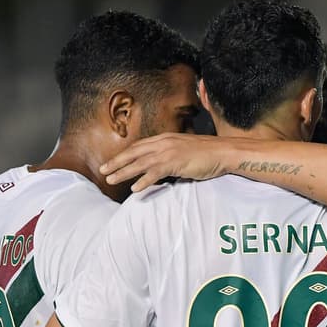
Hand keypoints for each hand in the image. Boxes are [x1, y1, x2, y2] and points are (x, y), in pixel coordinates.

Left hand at [100, 133, 226, 192]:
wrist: (223, 152)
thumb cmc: (208, 153)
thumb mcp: (185, 151)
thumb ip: (172, 156)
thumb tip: (163, 168)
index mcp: (166, 139)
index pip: (139, 146)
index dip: (124, 154)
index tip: (113, 161)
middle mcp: (164, 143)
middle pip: (134, 152)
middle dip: (117, 161)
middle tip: (102, 170)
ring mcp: (169, 152)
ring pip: (140, 162)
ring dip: (124, 171)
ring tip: (111, 179)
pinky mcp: (176, 163)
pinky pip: (155, 172)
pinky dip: (143, 180)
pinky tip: (135, 188)